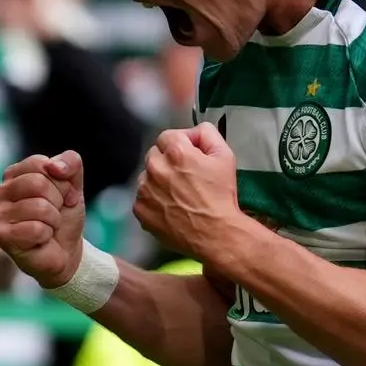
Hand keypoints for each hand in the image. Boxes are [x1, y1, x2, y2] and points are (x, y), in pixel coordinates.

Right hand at [0, 152, 86, 287]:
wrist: (66, 251)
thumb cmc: (63, 216)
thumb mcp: (73, 185)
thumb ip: (71, 164)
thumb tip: (55, 166)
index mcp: (14, 174)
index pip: (41, 164)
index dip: (61, 182)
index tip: (62, 196)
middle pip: (38, 183)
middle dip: (58, 200)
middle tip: (55, 213)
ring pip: (39, 206)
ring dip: (54, 220)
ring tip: (48, 227)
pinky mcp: (2, 235)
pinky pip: (36, 228)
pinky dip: (47, 234)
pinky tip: (41, 239)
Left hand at [134, 123, 245, 260]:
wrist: (216, 234)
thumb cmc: (222, 195)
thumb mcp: (225, 156)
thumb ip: (208, 134)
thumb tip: (195, 131)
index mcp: (176, 152)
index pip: (168, 136)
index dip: (181, 144)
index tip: (192, 156)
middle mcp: (155, 168)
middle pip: (155, 155)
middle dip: (168, 161)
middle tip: (186, 176)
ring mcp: (145, 190)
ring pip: (147, 176)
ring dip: (159, 180)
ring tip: (178, 195)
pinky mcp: (140, 210)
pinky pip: (143, 197)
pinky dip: (153, 200)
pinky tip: (171, 208)